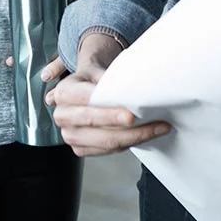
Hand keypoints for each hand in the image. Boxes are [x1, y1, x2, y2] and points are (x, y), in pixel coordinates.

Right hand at [45, 35, 169, 157]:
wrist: (84, 95)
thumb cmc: (93, 82)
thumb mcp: (97, 70)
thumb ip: (108, 77)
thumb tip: (129, 85)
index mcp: (64, 93)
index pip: (87, 100)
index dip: (108, 108)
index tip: (130, 113)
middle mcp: (62, 116)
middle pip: (95, 122)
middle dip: (123, 125)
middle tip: (148, 123)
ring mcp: (70, 135)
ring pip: (106, 141)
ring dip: (135, 136)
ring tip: (157, 128)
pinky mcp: (80, 150)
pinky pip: (110, 150)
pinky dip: (131, 143)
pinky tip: (146, 135)